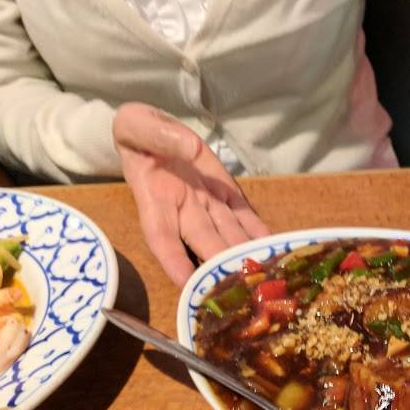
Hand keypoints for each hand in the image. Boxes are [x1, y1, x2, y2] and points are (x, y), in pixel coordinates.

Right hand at [113, 102, 269, 284]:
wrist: (155, 131)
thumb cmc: (138, 133)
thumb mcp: (135, 125)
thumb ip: (158, 135)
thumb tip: (188, 147)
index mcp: (154, 198)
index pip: (162, 237)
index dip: (173, 261)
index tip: (186, 281)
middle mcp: (182, 210)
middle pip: (203, 241)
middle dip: (220, 262)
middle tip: (239, 284)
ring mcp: (207, 204)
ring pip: (227, 233)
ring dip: (243, 253)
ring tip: (262, 272)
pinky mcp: (226, 194)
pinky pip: (243, 215)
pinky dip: (258, 231)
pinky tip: (274, 246)